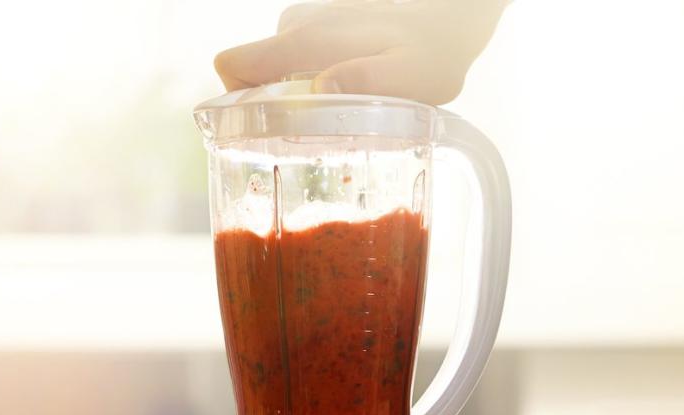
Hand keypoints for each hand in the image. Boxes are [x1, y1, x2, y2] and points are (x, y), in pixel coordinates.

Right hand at [213, 0, 508, 104]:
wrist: (449, 17)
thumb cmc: (433, 51)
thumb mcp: (411, 74)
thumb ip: (366, 80)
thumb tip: (319, 86)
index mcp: (308, 40)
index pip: (233, 65)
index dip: (238, 102)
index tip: (271, 128)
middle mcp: (297, 25)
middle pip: (254, 76)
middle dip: (280, 107)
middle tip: (328, 127)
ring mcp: (306, 22)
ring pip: (277, 70)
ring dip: (301, 95)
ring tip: (350, 108)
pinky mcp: (317, 25)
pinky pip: (296, 60)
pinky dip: (314, 79)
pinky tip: (354, 87)